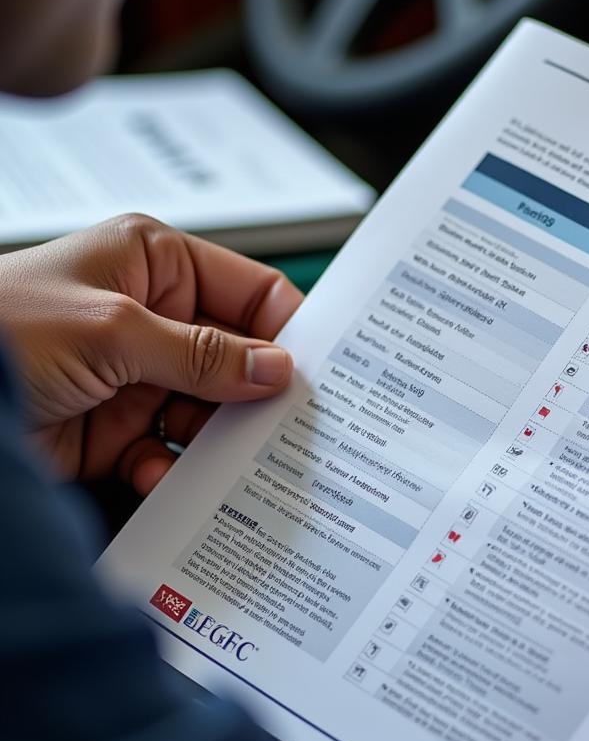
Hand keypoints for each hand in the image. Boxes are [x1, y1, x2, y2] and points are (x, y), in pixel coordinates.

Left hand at [0, 214, 302, 493]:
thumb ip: (202, 354)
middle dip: (257, 397)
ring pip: (213, 413)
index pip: (254, 294)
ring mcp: (140, 375)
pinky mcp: (119, 428)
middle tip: (286, 433)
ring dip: (214, 442)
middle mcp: (157, 318)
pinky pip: (172, 452)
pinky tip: (151, 475)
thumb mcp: (112, 330)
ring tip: (218, 465)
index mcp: (160, 265)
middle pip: (241, 360)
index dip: (291, 332)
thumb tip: (279, 370)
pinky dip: (169, 471)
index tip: (323, 376)